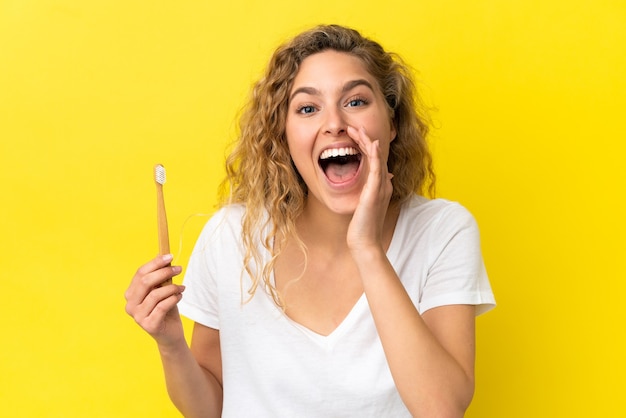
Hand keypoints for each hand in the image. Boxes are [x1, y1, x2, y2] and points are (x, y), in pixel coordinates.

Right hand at [124, 254, 185, 347]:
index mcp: (131, 294)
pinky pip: (162, 306)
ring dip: (172, 287)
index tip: (170, 256)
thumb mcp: (163, 290)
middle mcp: (130, 305)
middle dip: (164, 272)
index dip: (155, 263)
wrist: (171, 334)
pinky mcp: (148, 325)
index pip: (140, 273)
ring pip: (155, 294)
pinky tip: (179, 297)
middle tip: (179, 269)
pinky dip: (173, 298)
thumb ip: (160, 277)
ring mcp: (137, 316)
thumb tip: (165, 257)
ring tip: (181, 288)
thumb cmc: (166, 309)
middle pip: (145, 282)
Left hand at [346, 125, 392, 253]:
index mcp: (381, 186)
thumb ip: (372, 192)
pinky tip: (372, 144)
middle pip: (377, 155)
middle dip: (365, 139)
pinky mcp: (375, 193)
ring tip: (357, 129)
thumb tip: (380, 179)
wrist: (365, 243)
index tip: (355, 135)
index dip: (366, 145)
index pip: (375, 160)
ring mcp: (381, 188)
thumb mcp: (366, 205)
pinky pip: (377, 170)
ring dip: (368, 142)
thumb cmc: (363, 227)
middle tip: (354, 127)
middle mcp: (383, 184)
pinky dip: (375, 156)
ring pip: (377, 158)